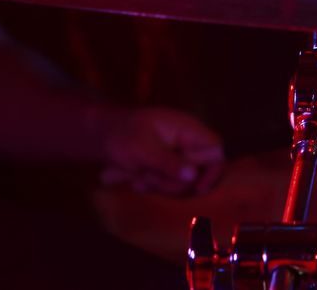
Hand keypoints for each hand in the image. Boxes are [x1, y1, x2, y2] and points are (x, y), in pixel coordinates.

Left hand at [97, 107, 224, 196]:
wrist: (101, 135)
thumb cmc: (122, 134)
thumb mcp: (142, 149)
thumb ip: (168, 162)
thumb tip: (193, 176)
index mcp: (187, 129)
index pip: (215, 148)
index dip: (213, 170)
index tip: (198, 188)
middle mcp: (187, 143)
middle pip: (199, 173)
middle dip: (173, 181)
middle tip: (147, 174)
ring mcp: (178, 155)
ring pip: (184, 183)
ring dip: (160, 184)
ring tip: (138, 173)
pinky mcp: (168, 167)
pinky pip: (170, 185)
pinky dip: (153, 185)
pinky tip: (136, 178)